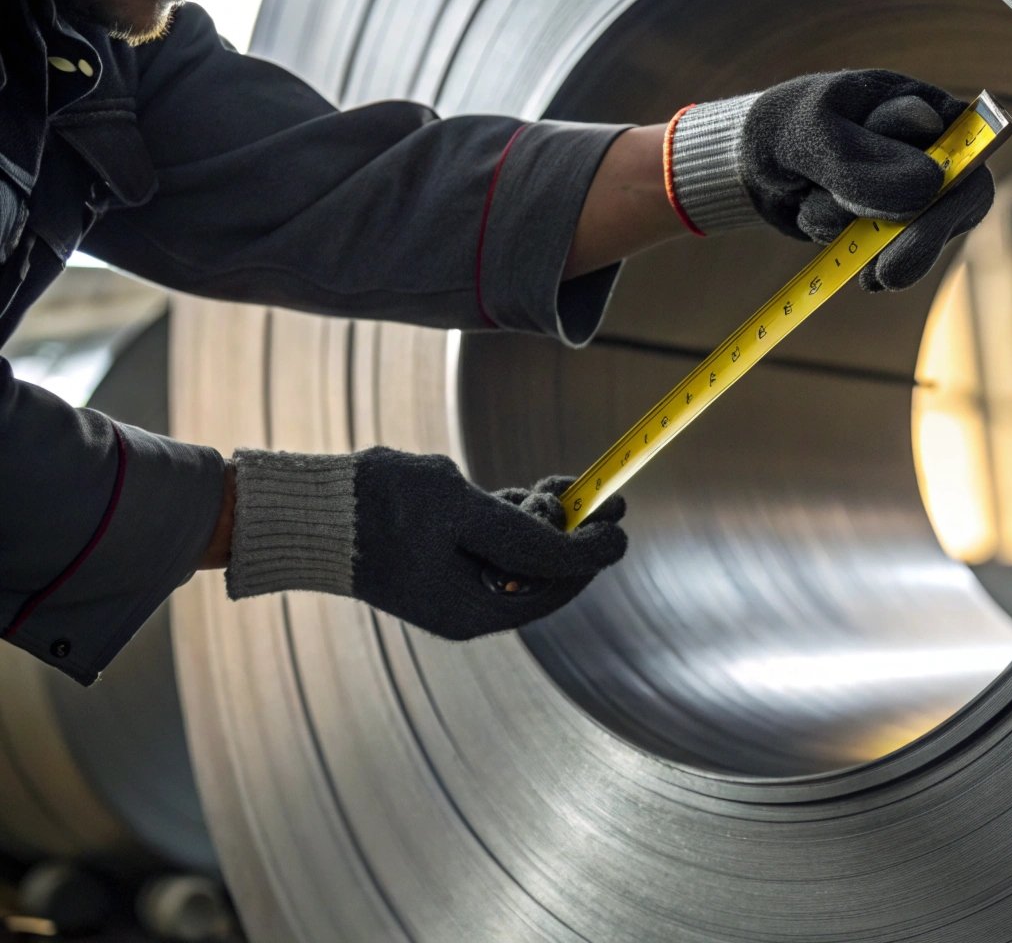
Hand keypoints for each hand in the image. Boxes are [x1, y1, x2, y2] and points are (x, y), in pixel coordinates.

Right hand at [225, 447, 625, 638]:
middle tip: (608, 494)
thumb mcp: (466, 509)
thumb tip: (581, 536)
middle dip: (575, 529)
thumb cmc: (381, 507)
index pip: (557, 582)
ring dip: (546, 520)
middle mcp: (469, 608)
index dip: (594, 549)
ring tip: (559, 485)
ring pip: (523, 555)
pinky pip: (495, 547)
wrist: (307, 511)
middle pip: (545, 572)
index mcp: (475, 610)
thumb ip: (528, 527)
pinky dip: (516, 520)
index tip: (621, 519)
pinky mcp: (442, 564)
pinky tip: (525, 492)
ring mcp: (454, 587)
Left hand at [666, 69, 994, 290]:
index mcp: (922, 108)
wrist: (748, 166)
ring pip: (917, 236)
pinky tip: (826, 238)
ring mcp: (912, 194)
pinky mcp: (890, 228)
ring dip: (861, 238)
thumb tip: (930, 187)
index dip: (948, 188)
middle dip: (918, 242)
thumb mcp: (812, 133)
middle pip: (958, 204)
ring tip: (812, 212)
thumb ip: (862, 159)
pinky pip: (887, 255)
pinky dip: (852, 255)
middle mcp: (929, 152)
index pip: (968, 151)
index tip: (915, 206)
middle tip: (884, 275)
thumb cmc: (782, 129)